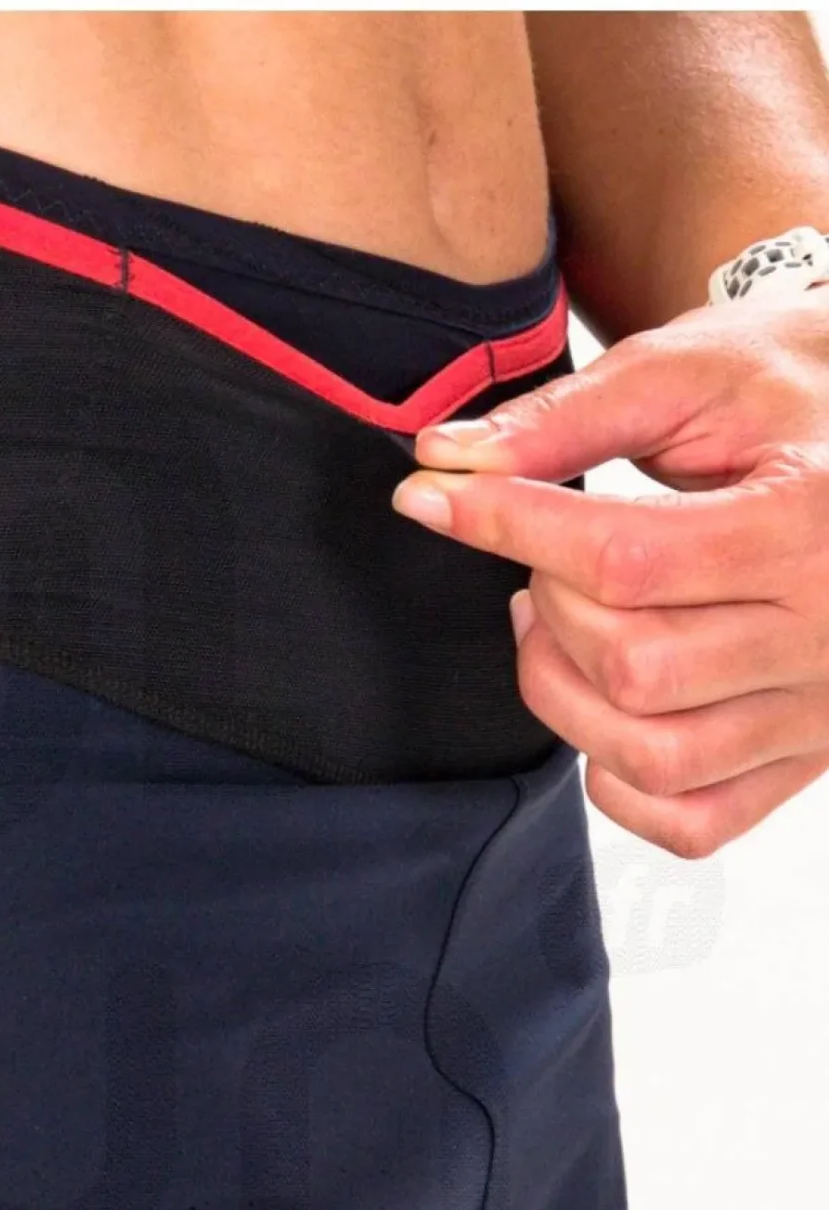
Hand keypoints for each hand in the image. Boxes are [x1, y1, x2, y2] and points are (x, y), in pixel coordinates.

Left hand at [392, 296, 828, 856]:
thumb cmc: (795, 394)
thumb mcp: (700, 372)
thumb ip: (574, 415)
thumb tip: (447, 460)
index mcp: (812, 521)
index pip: (627, 558)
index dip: (511, 529)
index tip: (437, 501)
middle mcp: (827, 633)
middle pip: (633, 665)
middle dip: (552, 609)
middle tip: (545, 561)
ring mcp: (818, 710)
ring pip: (652, 754)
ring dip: (567, 696)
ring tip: (560, 627)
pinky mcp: (805, 759)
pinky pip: (692, 821)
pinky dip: (622, 781)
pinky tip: (608, 704)